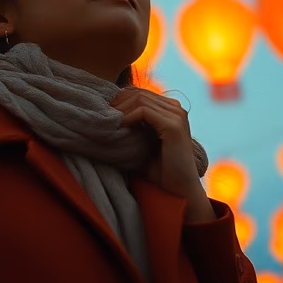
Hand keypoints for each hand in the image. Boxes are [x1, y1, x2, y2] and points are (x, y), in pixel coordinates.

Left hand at [111, 88, 211, 219]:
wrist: (179, 190)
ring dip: (121, 109)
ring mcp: (177, 116)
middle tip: (103, 115)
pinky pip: (144, 111)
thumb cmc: (160, 171)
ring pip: (140, 99)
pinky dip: (129, 116)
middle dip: (118, 102)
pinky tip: (121, 126)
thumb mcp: (144, 143)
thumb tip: (107, 116)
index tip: (105, 113)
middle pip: (139, 93)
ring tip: (110, 121)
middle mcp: (176, 108)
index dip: (121, 100)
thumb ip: (134, 127)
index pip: (140, 93)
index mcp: (171, 110)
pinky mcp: (173, 126)